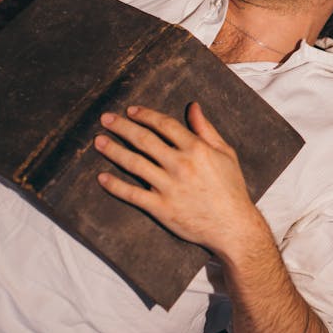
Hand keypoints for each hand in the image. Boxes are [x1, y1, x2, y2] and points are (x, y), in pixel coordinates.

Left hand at [94, 103, 254, 252]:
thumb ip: (206, 129)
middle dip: (122, 127)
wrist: (233, 226)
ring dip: (113, 150)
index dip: (145, 115)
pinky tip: (102, 177)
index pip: (164, 125)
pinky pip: (132, 194)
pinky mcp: (161, 208)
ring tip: (99, 141)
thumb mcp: (225, 153)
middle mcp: (180, 165)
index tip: (131, 110)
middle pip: (144, 140)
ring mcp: (169, 187)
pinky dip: (115, 186)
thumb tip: (193, 107)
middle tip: (106, 119)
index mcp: (196, 149)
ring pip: (134, 163)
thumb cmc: (231, 188)